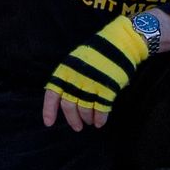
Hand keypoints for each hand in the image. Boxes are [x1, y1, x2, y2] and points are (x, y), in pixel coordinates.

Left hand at [42, 13, 154, 131]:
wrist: (120, 42)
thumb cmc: (97, 53)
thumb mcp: (76, 62)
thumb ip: (70, 80)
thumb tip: (68, 101)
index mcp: (65, 71)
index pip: (52, 94)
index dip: (49, 110)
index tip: (49, 124)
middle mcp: (75, 78)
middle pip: (69, 106)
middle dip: (72, 119)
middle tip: (77, 127)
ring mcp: (91, 83)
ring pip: (84, 109)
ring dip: (87, 118)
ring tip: (90, 122)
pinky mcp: (107, 88)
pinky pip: (101, 108)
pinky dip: (100, 118)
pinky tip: (100, 122)